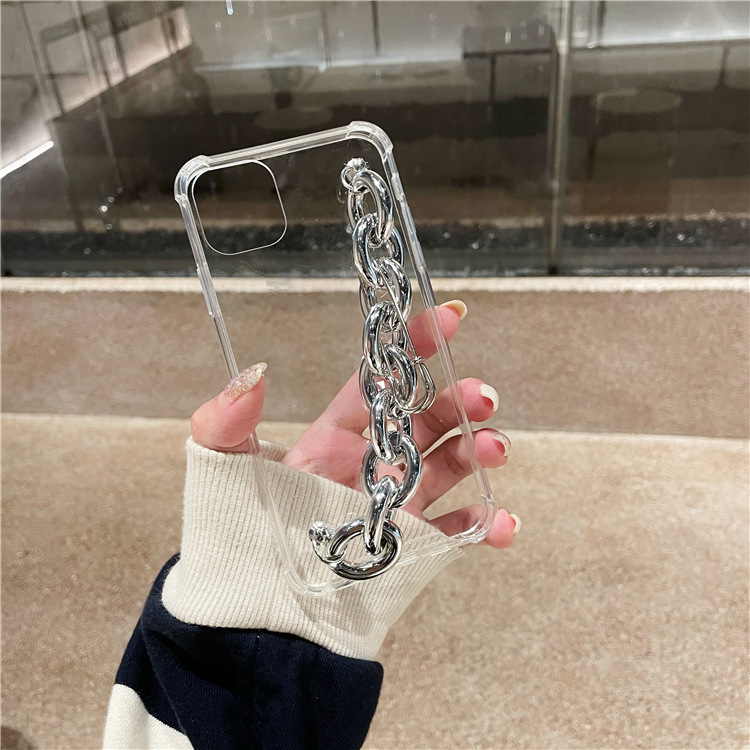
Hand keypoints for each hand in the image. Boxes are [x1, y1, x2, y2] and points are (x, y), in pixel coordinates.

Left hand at [190, 301, 517, 548]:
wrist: (256, 606)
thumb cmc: (238, 529)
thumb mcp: (223, 465)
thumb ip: (227, 418)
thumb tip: (253, 372)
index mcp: (334, 436)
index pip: (379, 381)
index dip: (412, 348)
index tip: (447, 318)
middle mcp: (373, 463)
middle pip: (425, 419)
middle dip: (457, 400)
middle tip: (481, 395)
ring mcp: (396, 502)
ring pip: (449, 466)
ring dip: (478, 451)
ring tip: (494, 446)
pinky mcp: (411, 545)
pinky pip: (456, 531)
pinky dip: (485, 524)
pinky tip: (502, 521)